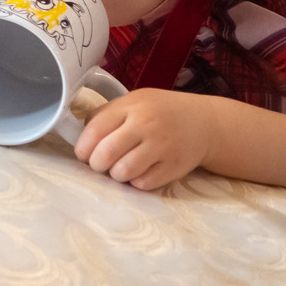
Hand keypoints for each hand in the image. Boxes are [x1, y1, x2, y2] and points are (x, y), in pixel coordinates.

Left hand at [73, 88, 218, 190]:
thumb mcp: (134, 102)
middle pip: (106, 153)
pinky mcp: (174, 167)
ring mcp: (162, 147)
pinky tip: (140, 172)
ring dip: (115, 174)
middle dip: (96, 164)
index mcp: (131, 107)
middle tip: (99, 164)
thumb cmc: (161, 112)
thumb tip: (81, 134)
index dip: (83, 147)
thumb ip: (107, 114)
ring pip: (123, 172)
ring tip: (120, 168)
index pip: (95, 130)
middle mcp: (146, 126)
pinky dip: (135, 182)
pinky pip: (143, 184)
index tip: (83, 154)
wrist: (204, 123)